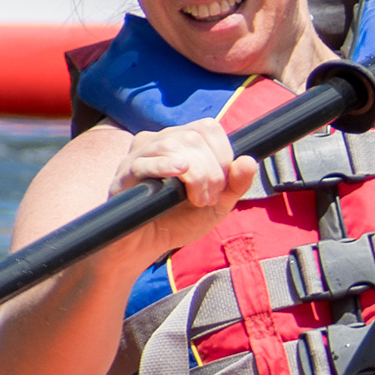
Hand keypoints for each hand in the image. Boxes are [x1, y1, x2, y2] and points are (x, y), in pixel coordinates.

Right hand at [114, 116, 250, 217]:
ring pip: (172, 145)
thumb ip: (235, 184)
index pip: (207, 127)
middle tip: (209, 200)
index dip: (223, 153)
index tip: (223, 184)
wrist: (145, 247)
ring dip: (195, 175)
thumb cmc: (179, 221)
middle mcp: (159, 141)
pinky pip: (144, 161)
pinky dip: (165, 165)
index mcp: (181, 142)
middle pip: (194, 137)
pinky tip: (179, 173)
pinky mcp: (124, 174)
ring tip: (197, 201)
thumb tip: (250, 161)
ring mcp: (139, 155)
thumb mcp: (216, 205)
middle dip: (212, 171)